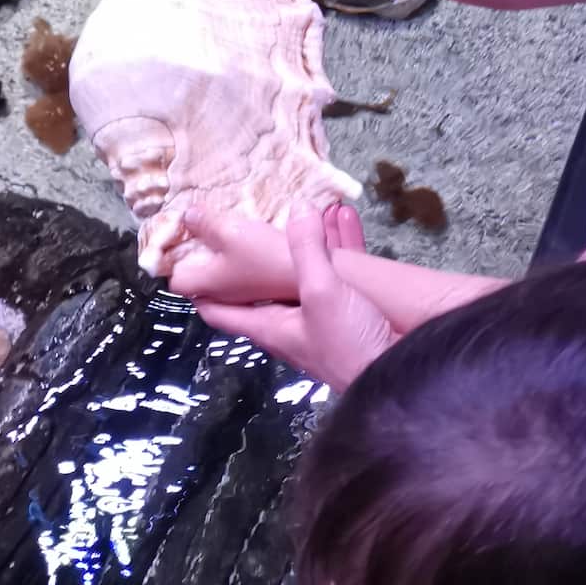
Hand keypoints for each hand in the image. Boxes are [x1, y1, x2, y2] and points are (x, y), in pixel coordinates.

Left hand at [191, 205, 398, 389]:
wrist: (401, 376)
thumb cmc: (348, 343)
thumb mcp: (322, 293)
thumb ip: (307, 251)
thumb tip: (296, 210)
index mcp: (268, 326)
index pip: (220, 310)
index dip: (200, 288)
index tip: (184, 257)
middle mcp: (289, 322)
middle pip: (261, 286)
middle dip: (254, 254)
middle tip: (245, 218)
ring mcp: (321, 318)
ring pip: (303, 274)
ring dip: (304, 244)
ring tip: (304, 208)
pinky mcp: (351, 313)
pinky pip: (339, 273)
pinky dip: (339, 247)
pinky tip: (344, 220)